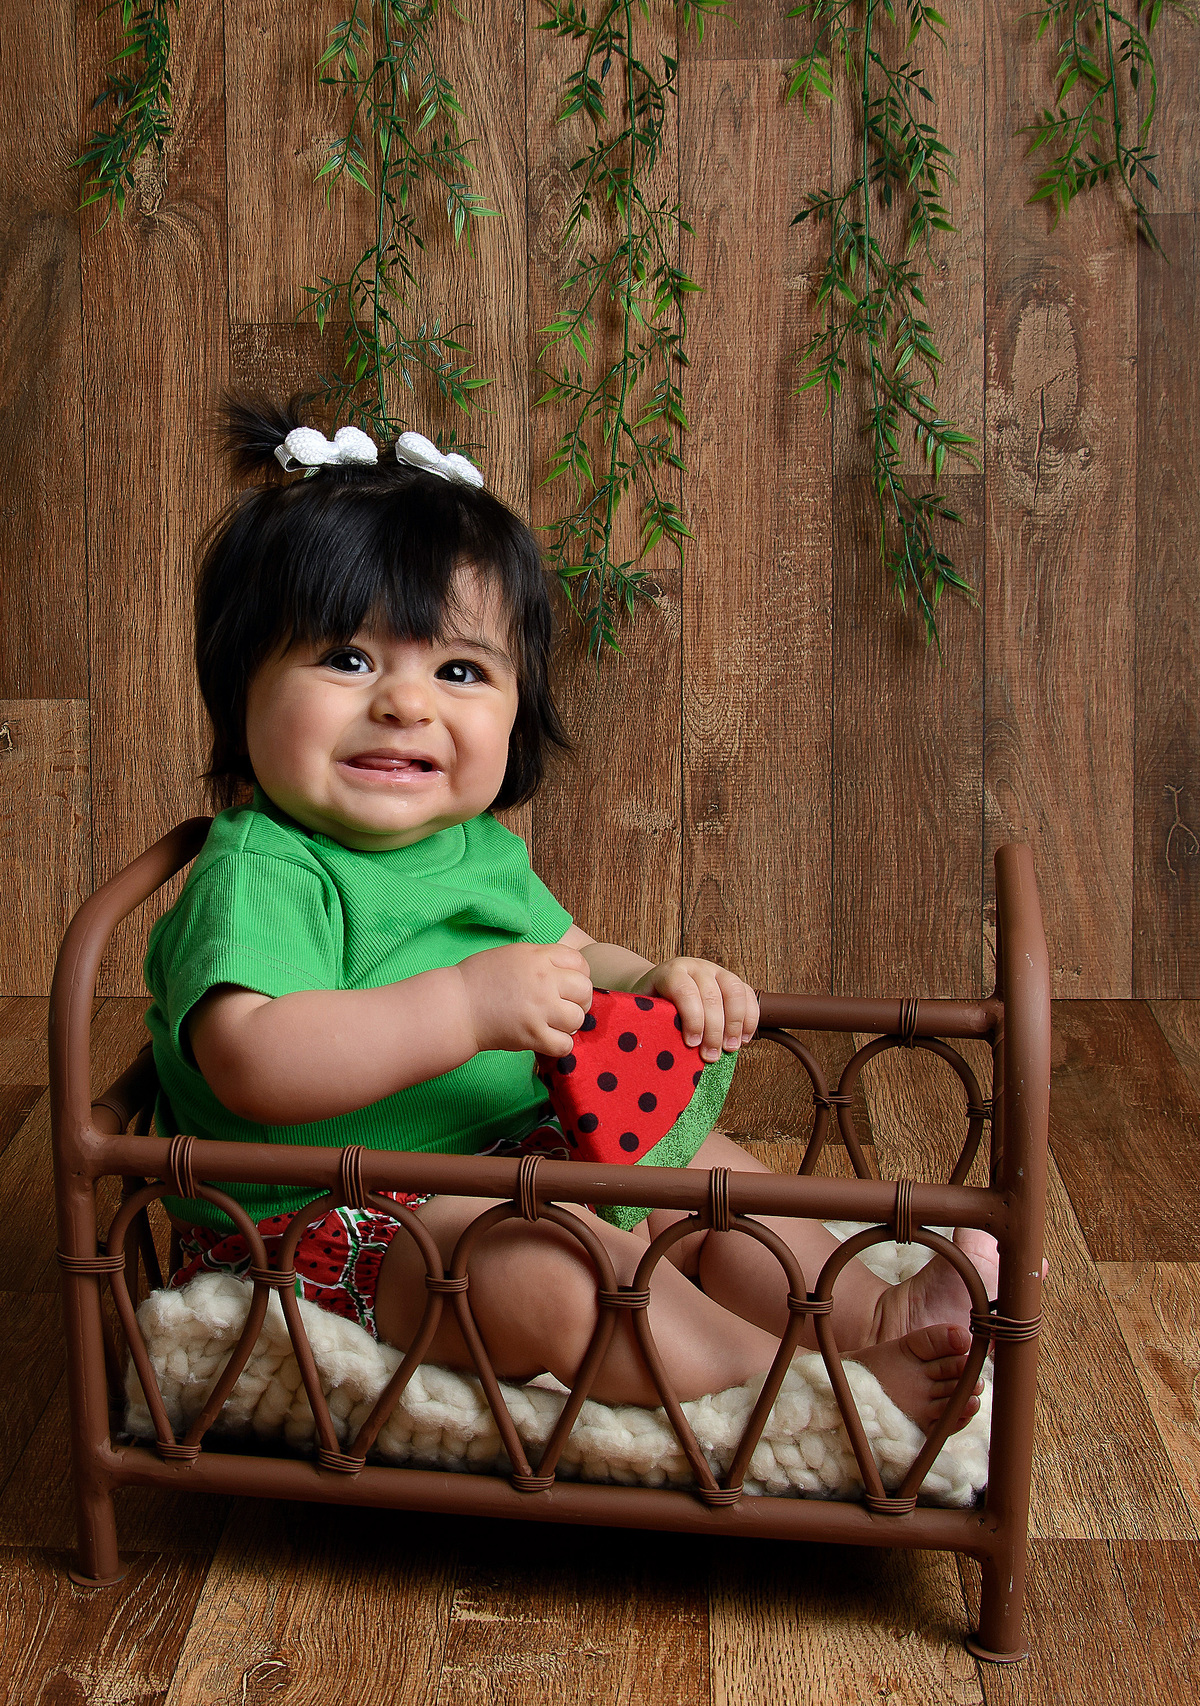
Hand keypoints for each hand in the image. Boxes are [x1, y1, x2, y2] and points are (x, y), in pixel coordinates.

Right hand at [457, 943, 592, 1056]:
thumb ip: (541, 959)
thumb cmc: (479, 979)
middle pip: (584, 989)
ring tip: (554, 1024)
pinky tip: (547, 1040)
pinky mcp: (532, 1035)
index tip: (570, 985)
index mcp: (538, 957)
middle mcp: (543, 980)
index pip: (579, 962)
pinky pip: (565, 1045)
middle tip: (566, 1007)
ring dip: (569, 1024)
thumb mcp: (513, 955)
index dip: (579, 975)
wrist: (455, 1006)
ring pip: (578, 1018)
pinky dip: (559, 1045)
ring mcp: (539, 1008)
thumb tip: (567, 973)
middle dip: (579, 1000)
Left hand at [630, 957, 758, 1062]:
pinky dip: (750, 1018)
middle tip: (711, 1056)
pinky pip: (748, 995)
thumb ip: (653, 1023)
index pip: (685, 991)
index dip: (692, 1019)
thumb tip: (663, 1052)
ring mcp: (716, 971)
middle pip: (712, 995)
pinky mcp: (731, 980)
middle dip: (714, 1030)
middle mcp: (696, 968)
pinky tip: (744, 1038)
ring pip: (735, 991)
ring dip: (735, 1024)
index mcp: (671, 972)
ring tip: (730, 1048)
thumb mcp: (645, 1010)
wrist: (660, 985)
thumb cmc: (652, 1003)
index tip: (692, 1044)